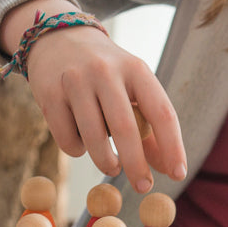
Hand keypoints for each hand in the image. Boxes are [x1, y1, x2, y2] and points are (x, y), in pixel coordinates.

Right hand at [25, 24, 185, 193]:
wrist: (57, 40)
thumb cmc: (105, 74)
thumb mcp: (132, 88)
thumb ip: (150, 126)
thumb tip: (168, 168)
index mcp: (135, 69)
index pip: (161, 111)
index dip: (172, 146)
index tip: (179, 174)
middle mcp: (106, 72)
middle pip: (126, 129)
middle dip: (137, 166)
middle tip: (143, 187)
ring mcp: (74, 82)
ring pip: (94, 139)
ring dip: (106, 162)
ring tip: (112, 166)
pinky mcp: (49, 95)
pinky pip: (68, 140)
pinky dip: (78, 150)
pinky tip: (81, 138)